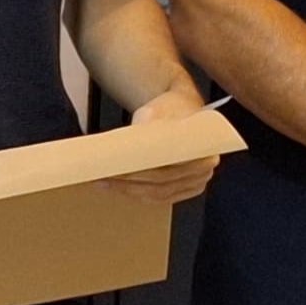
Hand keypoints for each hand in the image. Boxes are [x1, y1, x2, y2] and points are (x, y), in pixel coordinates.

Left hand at [102, 90, 224, 205]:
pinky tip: (118, 188)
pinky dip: (138, 194)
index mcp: (203, 149)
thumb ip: (142, 129)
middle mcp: (204, 170)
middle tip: (101, 178)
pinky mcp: (186, 188)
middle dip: (127, 185)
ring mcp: (196, 181)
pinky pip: (160, 197)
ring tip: (103, 183)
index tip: (113, 171)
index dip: (137, 175)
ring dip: (128, 192)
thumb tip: (122, 150)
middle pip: (161, 186)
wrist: (181, 108)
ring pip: (159, 195)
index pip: (166, 170)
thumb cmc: (169, 108)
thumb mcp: (154, 112)